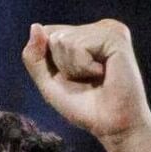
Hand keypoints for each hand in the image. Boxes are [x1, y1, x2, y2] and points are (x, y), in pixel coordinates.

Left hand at [21, 19, 150, 146]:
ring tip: (97, 78)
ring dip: (74, 68)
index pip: (47, 34)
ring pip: (63, 40)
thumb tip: (35, 26)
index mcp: (86, 34)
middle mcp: (98, 28)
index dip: (52, 64)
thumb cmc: (85, 107)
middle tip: (88, 81)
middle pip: (53, 36)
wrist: (112, 126)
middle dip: (62, 65)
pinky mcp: (115, 36)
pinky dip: (83, 66)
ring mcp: (108, 29)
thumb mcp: (49, 83)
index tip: (74, 79)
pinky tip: (104, 74)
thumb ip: (34, 57)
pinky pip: (78, 45)